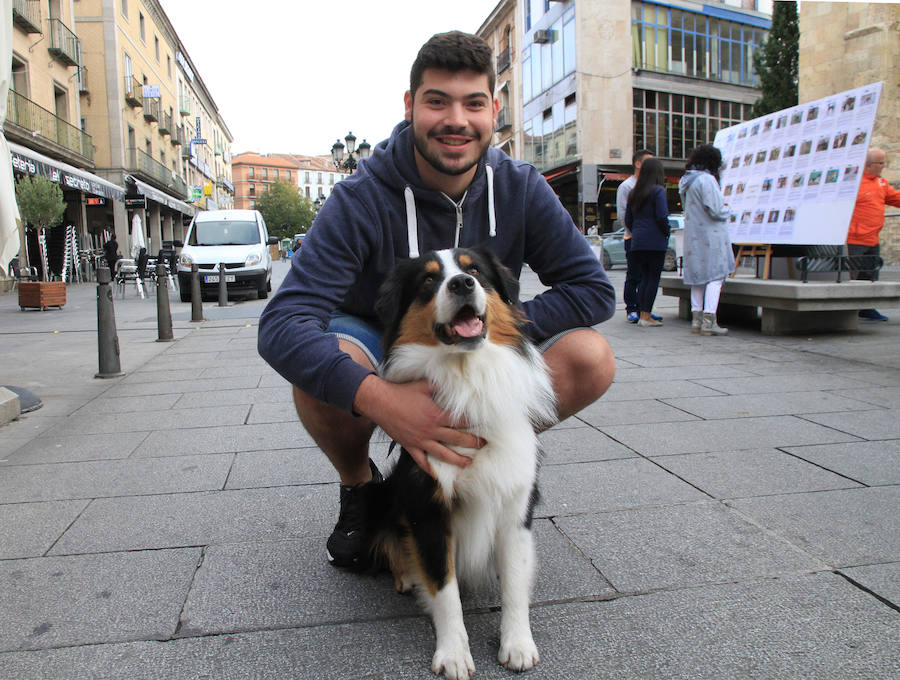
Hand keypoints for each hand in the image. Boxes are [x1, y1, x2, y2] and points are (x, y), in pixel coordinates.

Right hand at [353, 376, 482, 476]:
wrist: (380, 402)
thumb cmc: (402, 392)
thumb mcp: (424, 385)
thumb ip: (440, 386)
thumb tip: (453, 382)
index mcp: (436, 415)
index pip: (461, 421)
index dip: (475, 423)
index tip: (485, 425)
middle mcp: (431, 430)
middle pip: (457, 439)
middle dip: (473, 443)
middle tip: (484, 445)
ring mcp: (421, 440)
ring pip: (443, 454)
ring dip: (457, 460)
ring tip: (468, 463)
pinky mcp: (411, 446)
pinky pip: (422, 461)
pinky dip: (429, 469)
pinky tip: (437, 475)